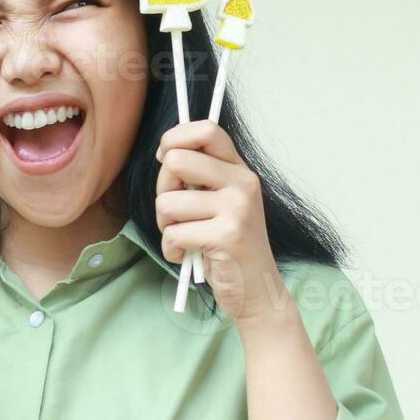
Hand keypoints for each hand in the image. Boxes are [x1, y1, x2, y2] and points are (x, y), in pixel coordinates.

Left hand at [154, 120, 288, 327]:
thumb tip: (166, 152)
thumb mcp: (221, 204)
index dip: (174, 138)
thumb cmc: (228, 247)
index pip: (207, 129)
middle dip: (162, 190)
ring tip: (186, 238)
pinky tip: (188, 256)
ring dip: (166, 226)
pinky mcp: (227, 235)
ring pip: (167, 202)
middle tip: (175, 213)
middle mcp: (242, 183)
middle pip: (176, 161)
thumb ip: (201, 177)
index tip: (164, 158)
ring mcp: (237, 208)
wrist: (256, 290)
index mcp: (239, 170)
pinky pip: (173, 234)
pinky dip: (172, 250)